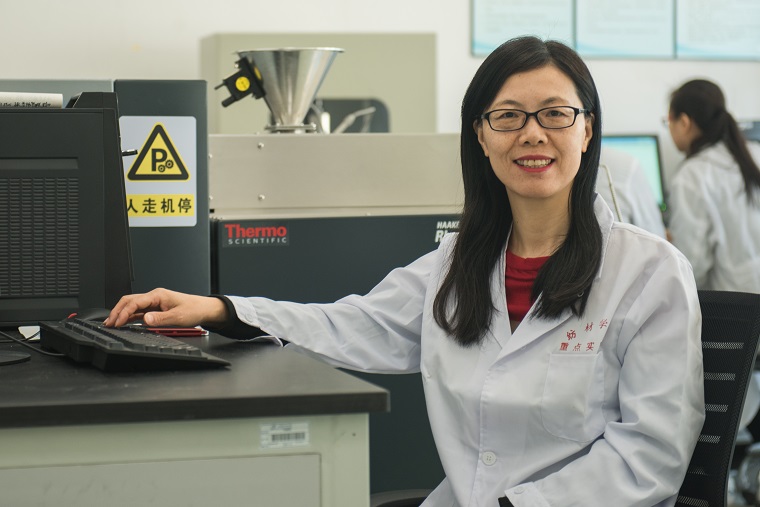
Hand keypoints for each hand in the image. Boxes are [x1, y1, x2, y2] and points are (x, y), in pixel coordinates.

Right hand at [105, 288, 227, 327]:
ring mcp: (154, 303)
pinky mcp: (156, 309)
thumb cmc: (194, 310)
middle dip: (117, 311)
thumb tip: (144, 320)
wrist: (205, 309)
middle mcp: (154, 297)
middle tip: (108, 323)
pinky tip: (123, 323)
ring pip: (132, 306)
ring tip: (111, 323)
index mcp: (158, 295)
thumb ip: (160, 319)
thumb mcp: (178, 317)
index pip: (135, 302)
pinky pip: (138, 312)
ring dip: (121, 314)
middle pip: (129, 301)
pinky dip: (129, 317)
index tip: (116, 322)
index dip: (123, 312)